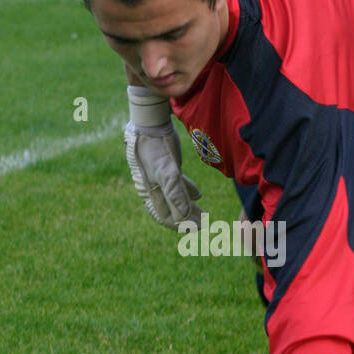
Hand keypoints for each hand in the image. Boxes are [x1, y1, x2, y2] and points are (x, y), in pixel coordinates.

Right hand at [124, 86, 201, 228]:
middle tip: (204, 224)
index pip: (165, 215)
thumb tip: (183, 217)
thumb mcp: (166, 170)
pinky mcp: (167, 166)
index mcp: (150, 192)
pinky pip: (178, 184)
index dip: (179, 224)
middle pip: (171, 208)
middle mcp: (154, 188)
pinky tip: (198, 195)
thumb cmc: (155, 147)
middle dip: (187, 218)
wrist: (149, 123)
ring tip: (203, 214)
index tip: (194, 230)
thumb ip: (175, 193)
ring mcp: (160, 177)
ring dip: (189, 206)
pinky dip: (188, 191)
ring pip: (176, 197)